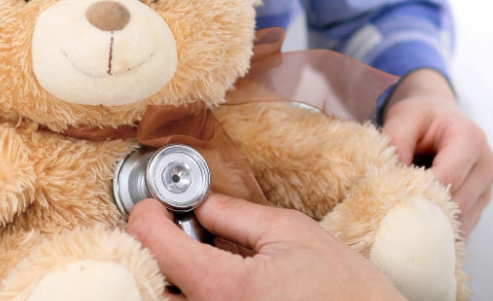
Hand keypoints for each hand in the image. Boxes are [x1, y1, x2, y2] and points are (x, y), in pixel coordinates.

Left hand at [127, 195, 404, 300]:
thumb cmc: (344, 289)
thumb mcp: (291, 232)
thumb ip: (235, 215)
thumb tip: (198, 202)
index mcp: (223, 287)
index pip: (154, 244)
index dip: (148, 214)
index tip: (154, 203)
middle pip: (149, 285)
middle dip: (153, 250)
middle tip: (173, 227)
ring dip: (172, 277)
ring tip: (197, 254)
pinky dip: (192, 293)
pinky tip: (217, 279)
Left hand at [381, 68, 492, 235]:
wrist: (440, 120)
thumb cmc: (422, 118)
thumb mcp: (404, 117)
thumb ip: (396, 140)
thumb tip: (391, 176)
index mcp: (471, 138)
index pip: (449, 177)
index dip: (421, 191)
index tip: (393, 198)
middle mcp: (487, 165)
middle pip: (458, 204)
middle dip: (426, 211)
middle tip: (394, 215)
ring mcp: (487, 189)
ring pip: (462, 221)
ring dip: (433, 223)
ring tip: (405, 218)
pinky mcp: (481, 206)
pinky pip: (462, 228)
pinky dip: (440, 229)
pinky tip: (418, 224)